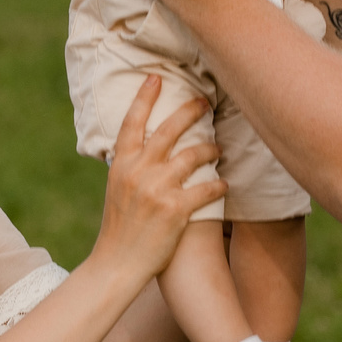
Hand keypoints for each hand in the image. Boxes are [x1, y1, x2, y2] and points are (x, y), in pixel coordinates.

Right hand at [92, 76, 225, 281]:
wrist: (117, 263)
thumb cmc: (119, 228)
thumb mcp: (116, 190)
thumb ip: (130, 167)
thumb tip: (146, 148)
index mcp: (121, 165)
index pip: (132, 122)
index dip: (145, 98)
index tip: (156, 78)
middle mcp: (138, 172)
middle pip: (169, 130)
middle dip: (189, 111)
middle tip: (205, 101)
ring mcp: (157, 190)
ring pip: (193, 155)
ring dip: (209, 149)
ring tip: (217, 148)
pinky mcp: (176, 209)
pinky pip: (206, 188)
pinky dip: (218, 184)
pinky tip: (225, 184)